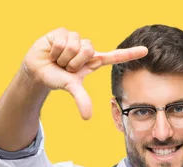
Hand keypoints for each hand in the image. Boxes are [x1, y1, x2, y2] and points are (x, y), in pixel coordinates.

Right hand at [21, 28, 146, 119]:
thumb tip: (87, 118)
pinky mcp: (62, 32)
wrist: (37, 71)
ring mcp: (75, 39)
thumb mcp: (71, 88)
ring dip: (63, 57)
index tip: (146, 51)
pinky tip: (51, 52)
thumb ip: (81, 100)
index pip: (115, 56)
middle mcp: (86, 48)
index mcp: (93, 60)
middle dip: (73, 62)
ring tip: (57, 60)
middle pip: (89, 49)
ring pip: (75, 45)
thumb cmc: (56, 78)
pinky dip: (54, 50)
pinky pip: (62, 40)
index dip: (129, 54)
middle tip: (65, 67)